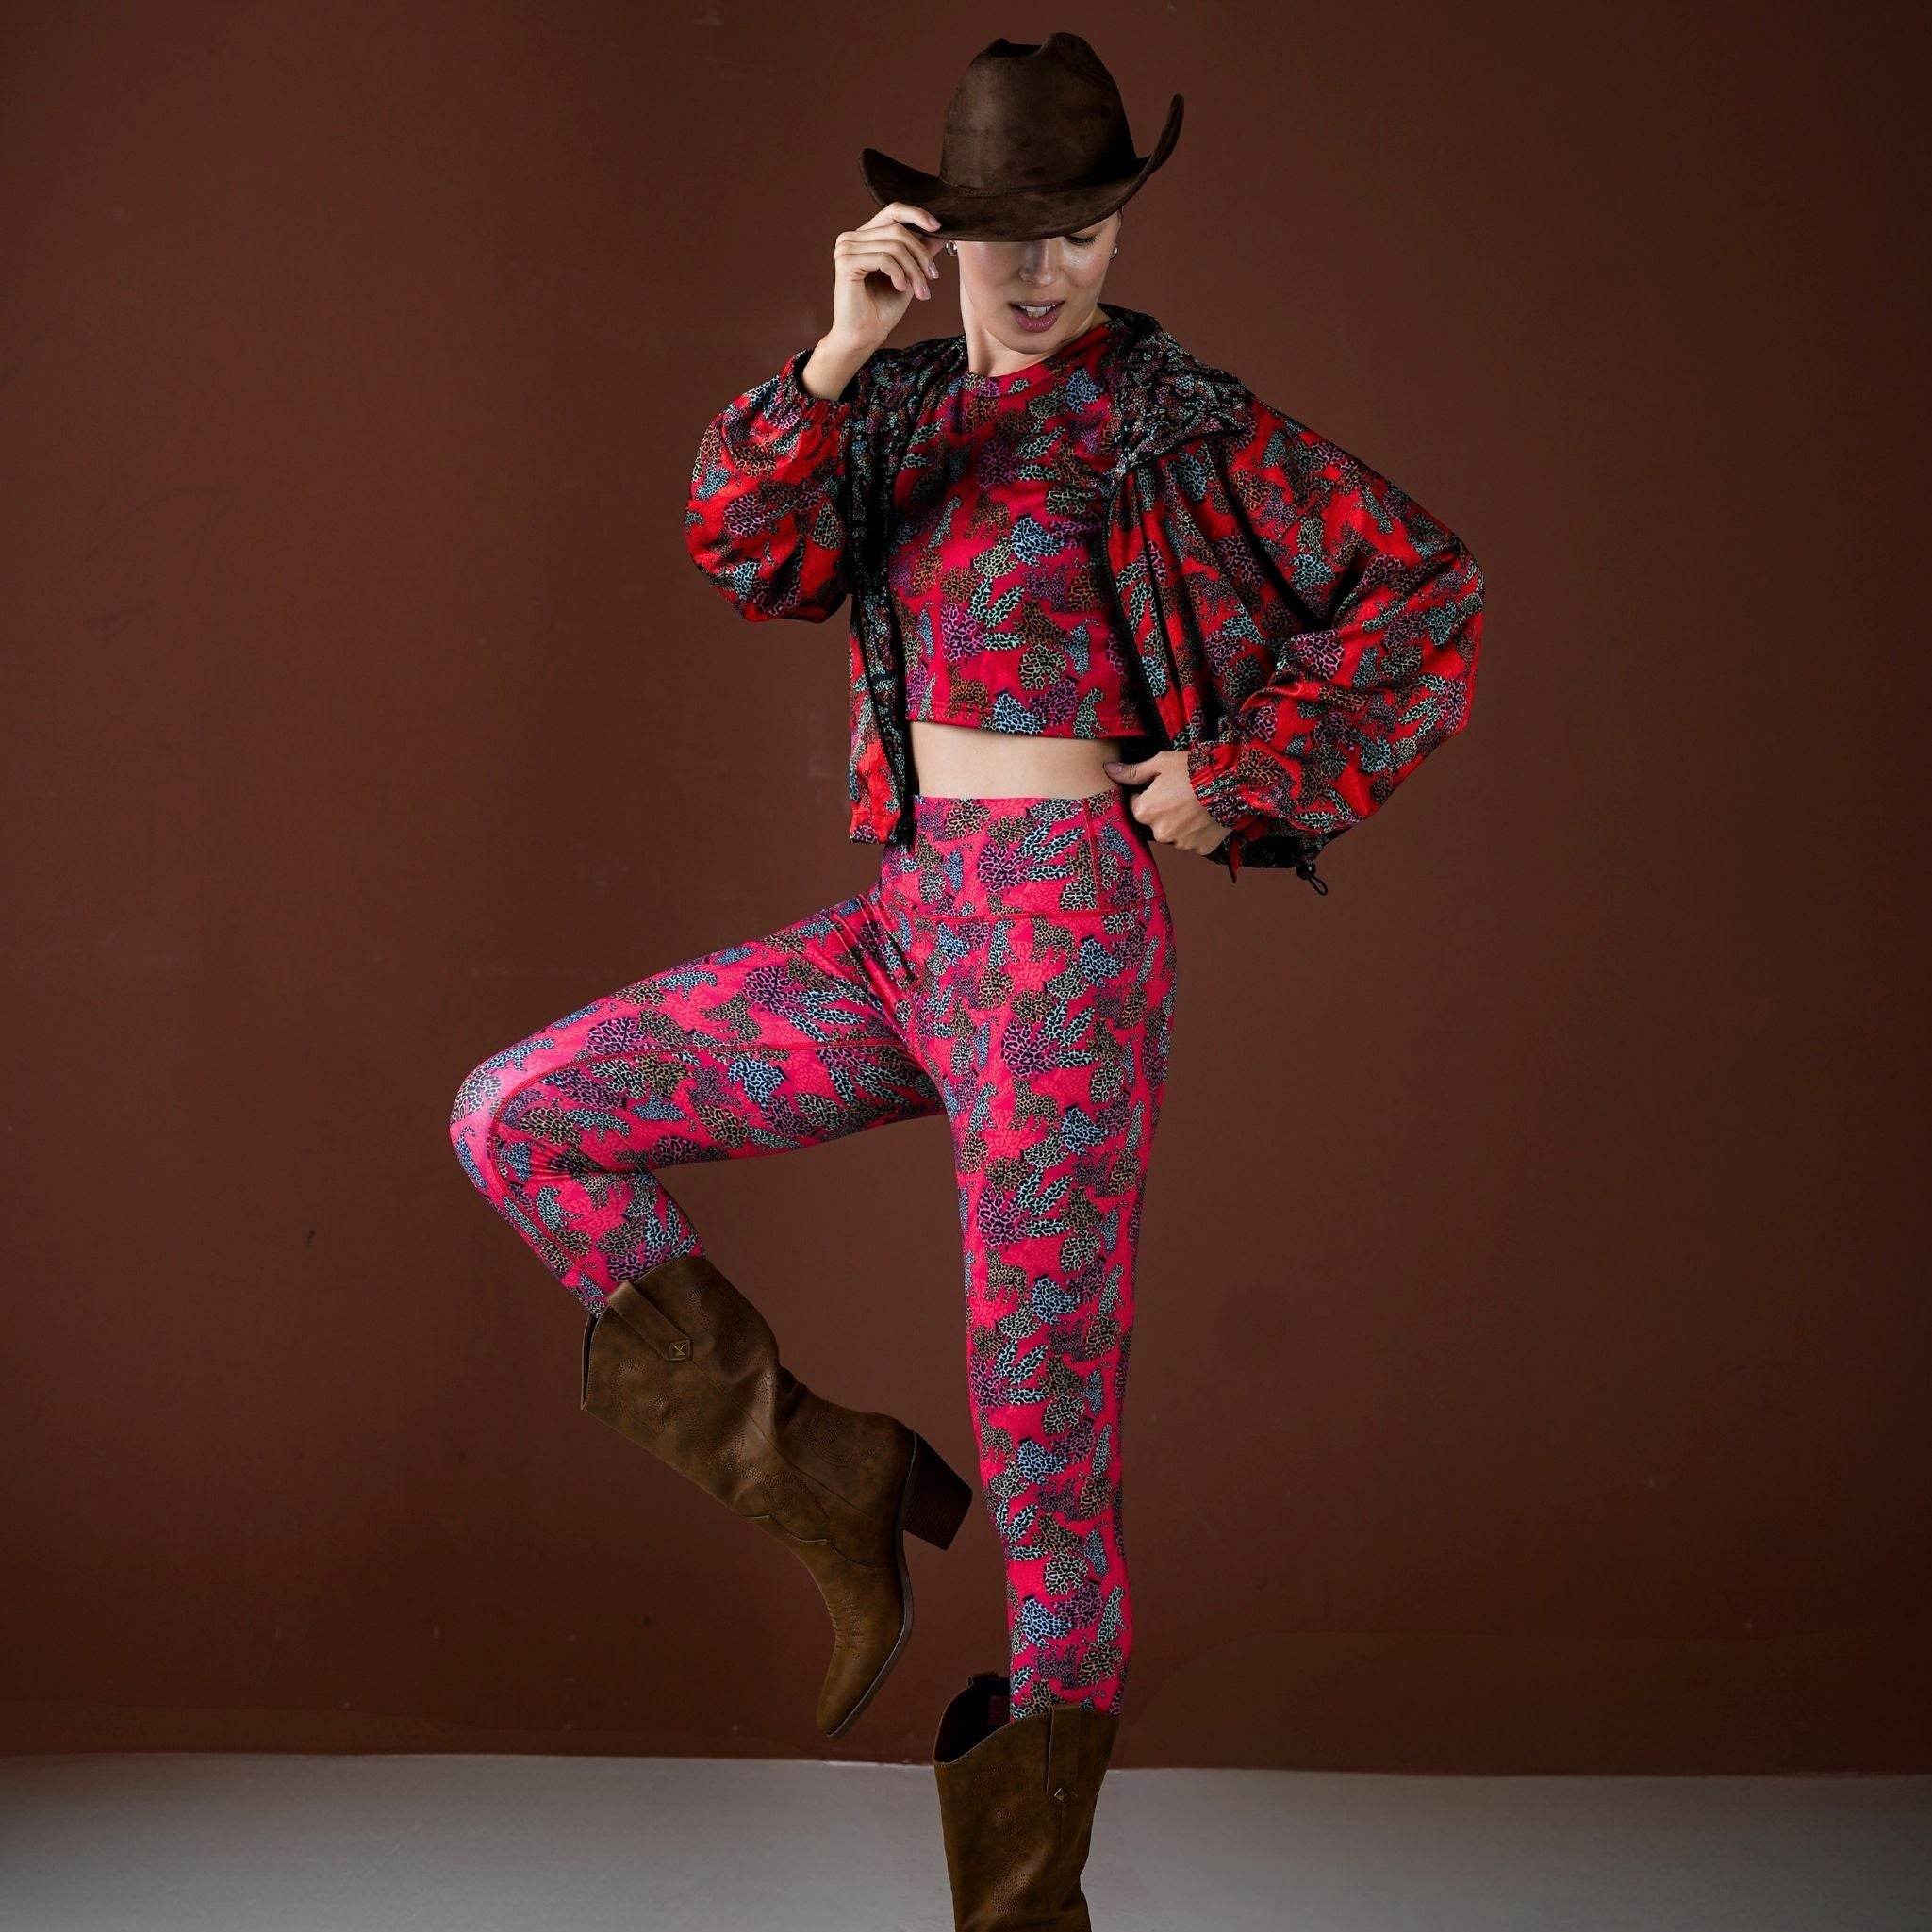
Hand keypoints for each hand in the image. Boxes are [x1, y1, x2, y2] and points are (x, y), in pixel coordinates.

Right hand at [826, 202, 945, 359]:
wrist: (864, 337)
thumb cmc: (883, 310)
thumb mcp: (908, 275)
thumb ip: (919, 252)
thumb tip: (940, 232)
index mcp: (864, 237)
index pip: (892, 211)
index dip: (917, 215)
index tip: (938, 227)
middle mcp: (851, 238)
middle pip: (898, 231)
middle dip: (921, 255)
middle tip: (933, 278)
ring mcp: (846, 248)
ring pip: (894, 246)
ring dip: (914, 271)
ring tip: (921, 292)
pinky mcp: (846, 262)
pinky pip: (884, 259)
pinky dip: (899, 274)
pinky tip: (901, 289)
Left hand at [1102, 751, 1230, 854]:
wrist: (1232, 782)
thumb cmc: (1193, 769)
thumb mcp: (1160, 763)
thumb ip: (1132, 772)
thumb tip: (1108, 771)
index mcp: (1144, 812)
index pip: (1137, 804)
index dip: (1149, 792)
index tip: (1165, 784)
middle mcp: (1159, 832)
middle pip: (1155, 822)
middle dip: (1164, 809)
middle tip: (1182, 793)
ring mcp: (1180, 843)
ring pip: (1174, 833)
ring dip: (1180, 822)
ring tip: (1196, 804)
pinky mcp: (1199, 849)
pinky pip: (1193, 840)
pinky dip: (1197, 831)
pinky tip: (1205, 815)